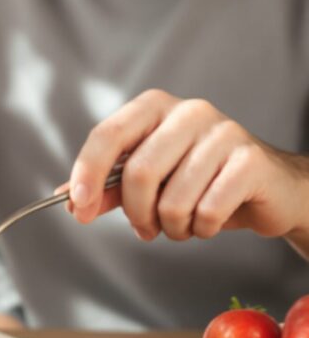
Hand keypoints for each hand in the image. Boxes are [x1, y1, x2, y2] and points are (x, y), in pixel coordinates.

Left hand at [65, 89, 308, 243]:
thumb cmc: (201, 180)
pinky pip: (207, 210)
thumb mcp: (150, 181)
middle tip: (145, 229)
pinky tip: (209, 222)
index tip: (79, 208)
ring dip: (172, 227)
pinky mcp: (250, 160)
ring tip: (183, 225)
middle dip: (136, 213)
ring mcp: (223, 132)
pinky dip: (202, 228)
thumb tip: (69, 200)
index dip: (87, 174)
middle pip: (139, 172)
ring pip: (173, 199)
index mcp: (154, 107)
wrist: (268, 188)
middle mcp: (189, 111)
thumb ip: (109, 187)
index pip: (108, 135)